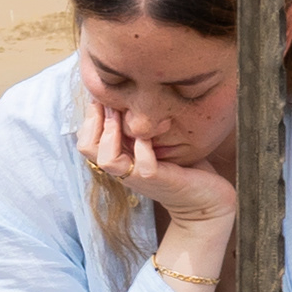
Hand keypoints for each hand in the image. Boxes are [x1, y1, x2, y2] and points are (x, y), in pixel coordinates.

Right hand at [76, 71, 242, 245]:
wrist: (206, 199)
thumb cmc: (183, 166)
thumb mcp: (156, 139)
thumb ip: (139, 124)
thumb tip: (127, 92)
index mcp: (119, 158)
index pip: (85, 139)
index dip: (90, 115)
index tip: (105, 95)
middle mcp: (123, 169)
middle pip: (86, 147)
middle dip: (95, 118)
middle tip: (111, 101)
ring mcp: (138, 176)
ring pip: (106, 159)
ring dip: (112, 132)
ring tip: (125, 114)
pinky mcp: (158, 179)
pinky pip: (142, 164)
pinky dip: (144, 145)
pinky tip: (153, 131)